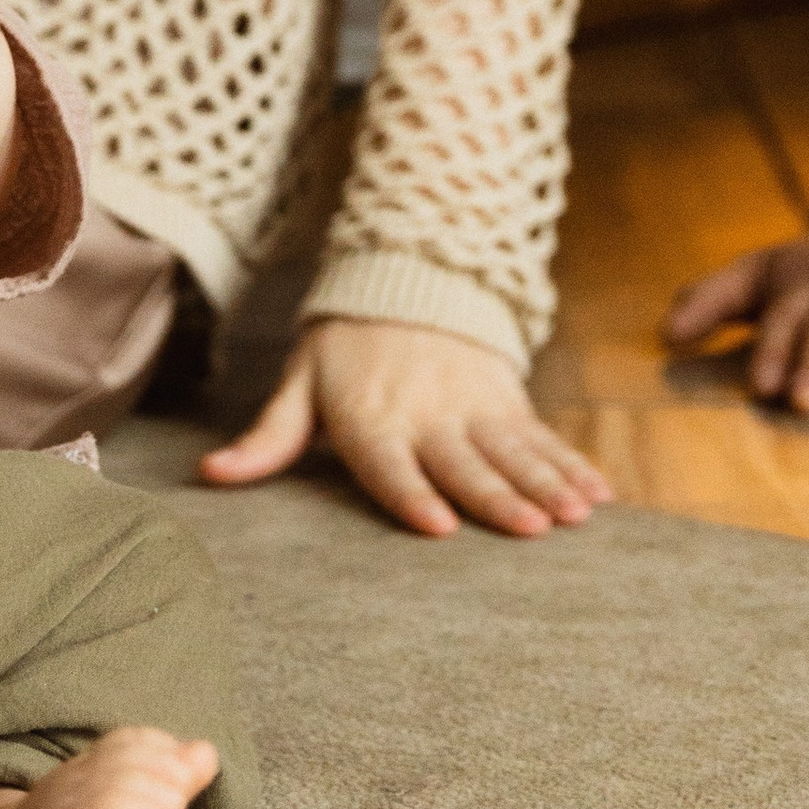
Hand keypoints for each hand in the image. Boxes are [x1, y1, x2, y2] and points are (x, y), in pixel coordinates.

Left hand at [200, 317, 612, 538]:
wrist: (402, 279)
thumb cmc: (342, 350)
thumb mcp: (300, 384)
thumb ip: (267, 438)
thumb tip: (210, 474)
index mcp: (371, 419)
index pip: (390, 464)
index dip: (412, 494)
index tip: (437, 527)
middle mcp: (426, 416)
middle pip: (464, 463)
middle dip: (499, 496)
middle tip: (533, 528)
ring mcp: (472, 407)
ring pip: (513, 451)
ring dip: (547, 483)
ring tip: (575, 516)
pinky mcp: (506, 399)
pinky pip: (541, 437)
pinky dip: (571, 464)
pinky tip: (598, 494)